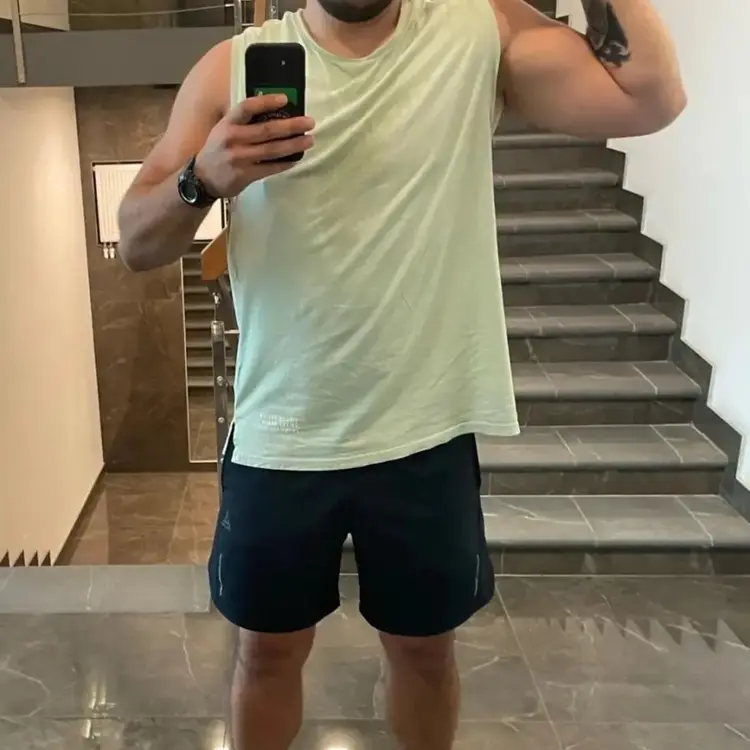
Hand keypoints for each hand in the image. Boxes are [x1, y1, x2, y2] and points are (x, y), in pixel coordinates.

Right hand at [194, 94, 314, 197]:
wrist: (202, 179)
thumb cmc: (217, 150)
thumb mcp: (223, 130)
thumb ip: (242, 122)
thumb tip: (272, 112)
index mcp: (227, 124)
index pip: (247, 108)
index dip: (266, 102)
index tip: (285, 99)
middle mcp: (233, 139)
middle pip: (266, 130)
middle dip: (291, 126)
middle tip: (309, 122)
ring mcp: (240, 158)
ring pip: (272, 150)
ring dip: (293, 145)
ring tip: (309, 140)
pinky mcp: (245, 175)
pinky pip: (270, 168)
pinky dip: (285, 163)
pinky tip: (296, 159)